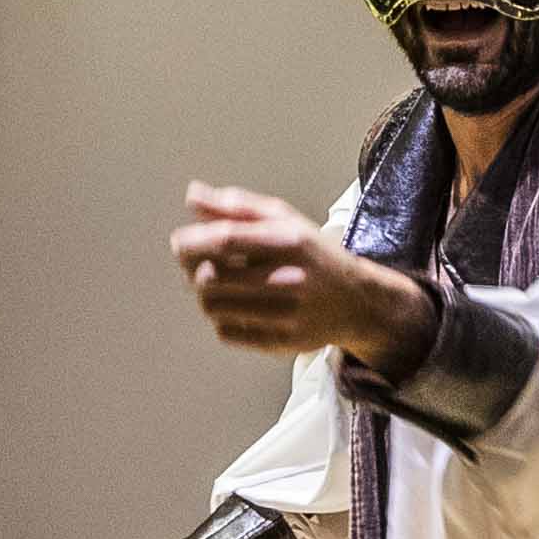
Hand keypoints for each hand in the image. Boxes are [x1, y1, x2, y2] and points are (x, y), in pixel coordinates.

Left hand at [170, 184, 433, 364]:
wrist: (358, 302)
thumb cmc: (313, 254)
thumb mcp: (284, 220)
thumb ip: (237, 207)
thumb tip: (191, 195)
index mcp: (290, 241)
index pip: (225, 240)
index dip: (192, 242)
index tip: (179, 243)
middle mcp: (291, 278)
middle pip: (212, 277)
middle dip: (193, 271)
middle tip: (197, 266)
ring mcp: (287, 315)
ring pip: (214, 308)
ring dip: (204, 296)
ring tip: (216, 286)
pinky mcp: (282, 343)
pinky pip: (227, 333)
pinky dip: (220, 320)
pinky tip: (235, 308)